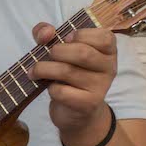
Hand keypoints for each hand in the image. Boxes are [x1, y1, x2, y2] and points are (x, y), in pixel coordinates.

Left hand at [30, 22, 116, 145]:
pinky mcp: (88, 104)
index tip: (66, 38)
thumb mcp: (60, 50)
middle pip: (83, 53)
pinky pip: (62, 91)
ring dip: (45, 69)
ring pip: (68, 71)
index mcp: (108, 52)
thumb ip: (48, 33)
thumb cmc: (69, 75)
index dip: (82, 35)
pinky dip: (51, 88)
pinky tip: (50, 89)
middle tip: (48, 55)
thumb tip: (46, 32)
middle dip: (57, 51)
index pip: (105, 37)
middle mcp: (109, 68)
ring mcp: (100, 87)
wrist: (77, 114)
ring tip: (35, 71)